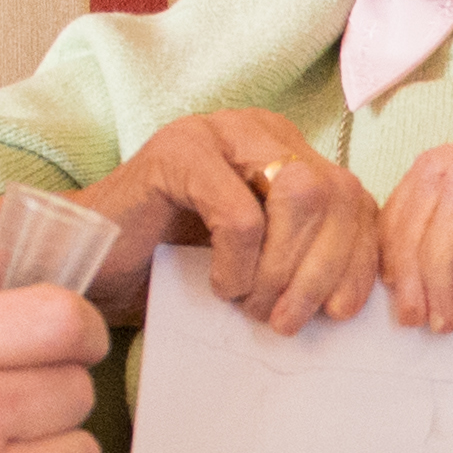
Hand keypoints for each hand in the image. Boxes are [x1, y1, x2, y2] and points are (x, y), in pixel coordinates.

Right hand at [96, 107, 385, 334]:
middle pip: (336, 196)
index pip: (356, 199)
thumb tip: (364, 299)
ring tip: (253, 306)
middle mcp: (261, 130)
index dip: (360, 259)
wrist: (88, 265)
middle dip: (321, 271)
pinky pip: (242, 215)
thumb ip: (307, 260)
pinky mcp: (180, 150)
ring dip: (283, 268)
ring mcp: (219, 132)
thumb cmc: (171, 270)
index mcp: (289, 152)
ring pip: (301, 196)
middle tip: (286, 321)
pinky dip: (239, 265)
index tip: (340, 314)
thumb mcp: (260, 265)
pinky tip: (217, 286)